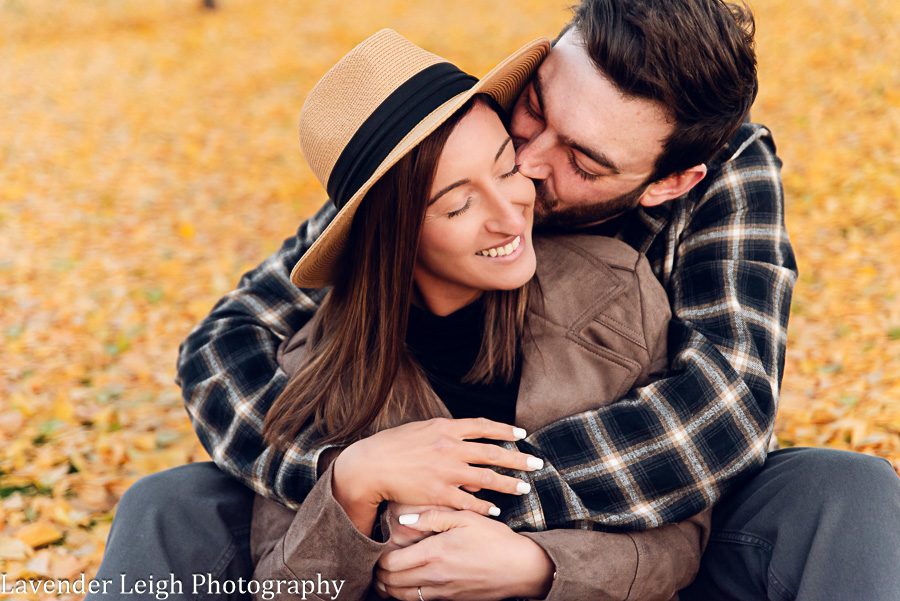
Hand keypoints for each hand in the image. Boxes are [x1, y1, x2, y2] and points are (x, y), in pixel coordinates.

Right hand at [333, 417, 542, 517]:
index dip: (505, 430)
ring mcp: (446, 471)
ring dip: (509, 484)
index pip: (483, 427)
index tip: (521, 434)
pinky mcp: (439, 493)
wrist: (369, 466)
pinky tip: (496, 510)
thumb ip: (445, 434)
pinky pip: (468, 502)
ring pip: (487, 478)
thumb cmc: (392, 447)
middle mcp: (450, 448)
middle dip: (518, 459)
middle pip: (493, 453)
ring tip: (525, 488)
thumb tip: (465, 442)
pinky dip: (484, 506)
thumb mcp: (420, 430)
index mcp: (445, 428)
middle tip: (537, 464)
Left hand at [374, 510, 555, 600]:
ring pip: (402, 597)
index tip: (377, 548)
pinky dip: (407, 596)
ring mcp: (443, 592)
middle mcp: (435, 576)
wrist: (521, 568)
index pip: (391, 563)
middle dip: (378, 575)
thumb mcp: (466, 518)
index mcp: (435, 553)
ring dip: (389, 589)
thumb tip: (403, 519)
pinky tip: (408, 583)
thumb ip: (432, 517)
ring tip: (385, 576)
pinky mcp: (451, 600)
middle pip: (391, 584)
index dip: (378, 558)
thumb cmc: (495, 539)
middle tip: (375, 563)